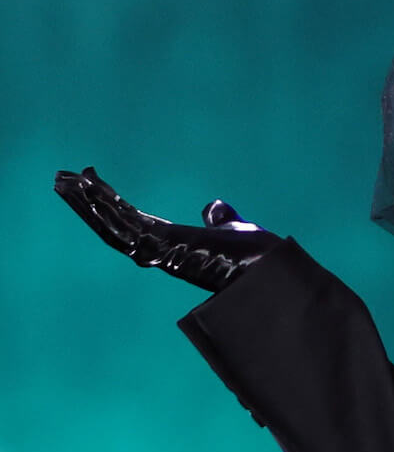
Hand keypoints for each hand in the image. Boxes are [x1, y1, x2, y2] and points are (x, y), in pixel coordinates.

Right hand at [54, 166, 279, 291]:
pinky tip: (86, 195)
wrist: (272, 273)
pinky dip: (103, 213)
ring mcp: (159, 252)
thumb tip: (213, 206)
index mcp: (172, 243)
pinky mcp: (163, 251)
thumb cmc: (257, 259)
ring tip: (62, 181)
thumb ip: (221, 219)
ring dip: (86, 204)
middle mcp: (160, 250)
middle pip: (113, 222)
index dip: (110, 201)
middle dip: (87, 201)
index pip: (131, 220)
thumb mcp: (234, 230)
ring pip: (111, 226)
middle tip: (61, 178)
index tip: (92, 180)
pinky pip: (124, 231)